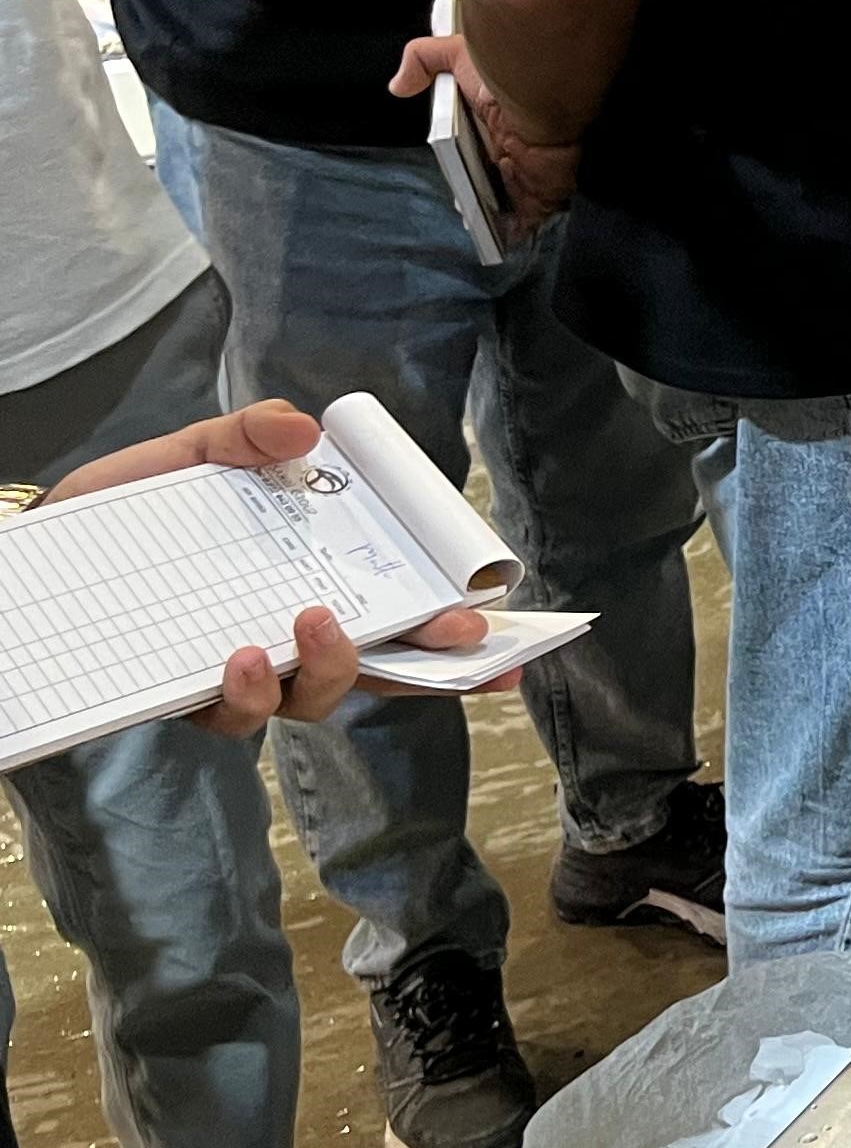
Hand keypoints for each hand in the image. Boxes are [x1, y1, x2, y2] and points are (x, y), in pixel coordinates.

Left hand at [44, 402, 492, 735]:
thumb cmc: (120, 515)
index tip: (505, 637)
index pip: (397, 612)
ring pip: (317, 699)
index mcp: (307, 579)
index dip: (456, 635)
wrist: (29, 556)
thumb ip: (246, 436)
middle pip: (383, 668)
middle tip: (460, 633)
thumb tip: (306, 432)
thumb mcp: (187, 458)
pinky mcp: (191, 697)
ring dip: (336, 666)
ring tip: (312, 620)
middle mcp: (290, 637)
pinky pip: (239, 715)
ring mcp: (246, 673)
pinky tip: (244, 656)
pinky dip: (253, 690)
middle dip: (435, 659)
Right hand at [388, 29, 579, 238]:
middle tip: (460, 207)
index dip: (465, 157)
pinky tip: (499, 241)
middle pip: (492, 175)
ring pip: (508, 200)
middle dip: (477, 191)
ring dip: (491, 215)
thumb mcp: (457, 54)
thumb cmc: (502, 74)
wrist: (543, 97)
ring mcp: (529, 173)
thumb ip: (424, 59)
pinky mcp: (542, 194)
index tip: (453, 172)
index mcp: (496, 118)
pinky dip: (513, 231)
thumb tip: (398, 85)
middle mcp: (515, 146)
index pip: (479, 142)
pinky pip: (527, 219)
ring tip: (472, 229)